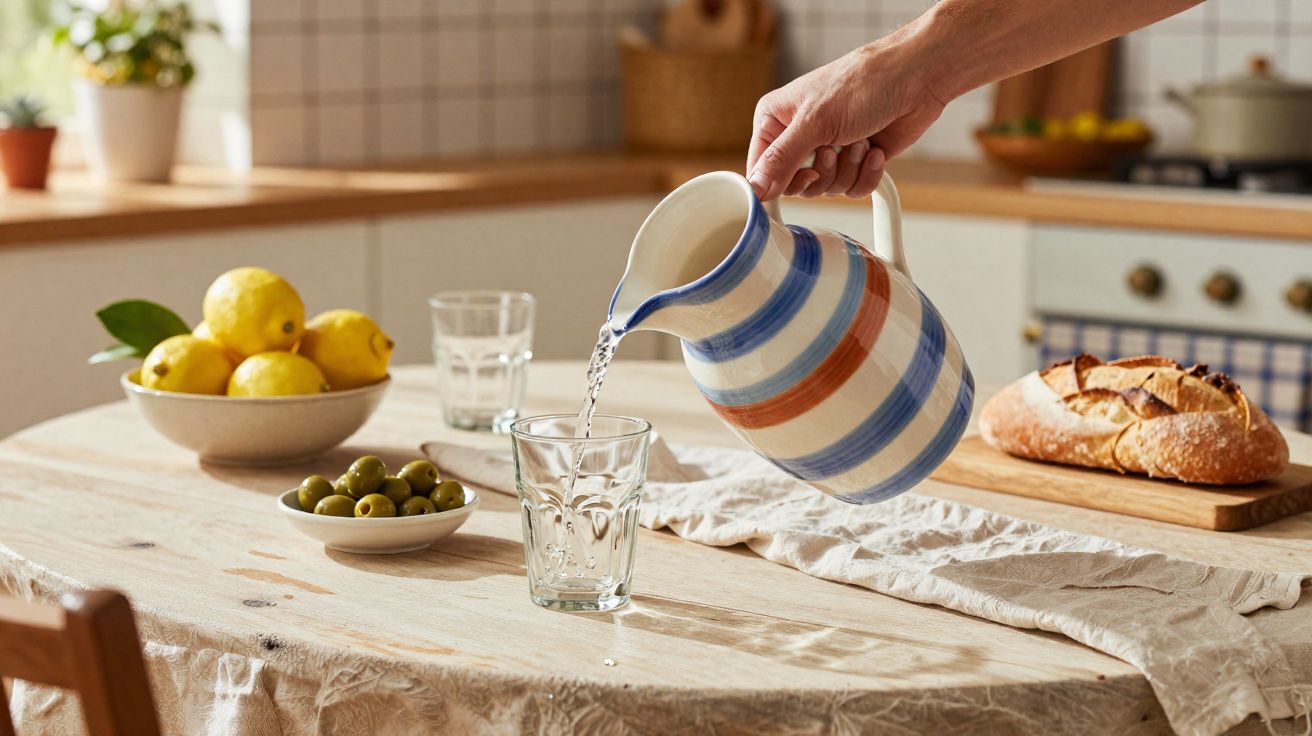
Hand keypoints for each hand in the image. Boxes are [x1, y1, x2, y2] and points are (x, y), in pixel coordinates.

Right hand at [746, 34, 947, 200]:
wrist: (915, 79)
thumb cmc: (863, 84)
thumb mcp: (814, 123)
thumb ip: (781, 160)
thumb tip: (755, 190)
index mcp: (776, 120)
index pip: (761, 169)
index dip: (780, 182)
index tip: (805, 175)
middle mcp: (799, 136)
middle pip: (795, 186)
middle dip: (822, 173)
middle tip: (833, 149)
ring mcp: (828, 150)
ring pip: (826, 189)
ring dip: (848, 168)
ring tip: (860, 140)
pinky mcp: (855, 161)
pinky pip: (852, 189)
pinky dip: (867, 173)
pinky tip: (874, 149)